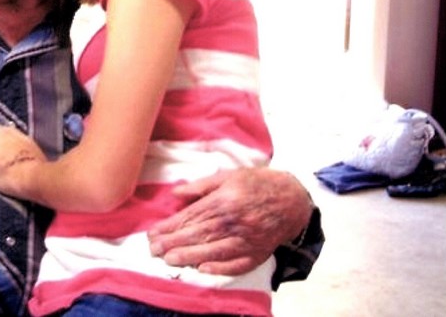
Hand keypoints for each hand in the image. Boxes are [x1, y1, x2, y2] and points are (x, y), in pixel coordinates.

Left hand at [147, 168, 312, 274]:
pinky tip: (203, 270)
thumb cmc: (256, 184)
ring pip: (214, 251)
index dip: (170, 226)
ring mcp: (247, 239)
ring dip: (190, 256)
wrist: (292, 199)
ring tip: (170, 259)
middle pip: (199, 235)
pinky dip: (220, 268)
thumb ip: (201, 185)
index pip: (191, 216)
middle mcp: (234, 221)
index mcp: (225, 200)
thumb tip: (175, 192)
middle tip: (154, 249)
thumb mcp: (228, 176)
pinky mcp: (258, 253)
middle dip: (174, 243)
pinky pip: (237, 264)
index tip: (153, 233)